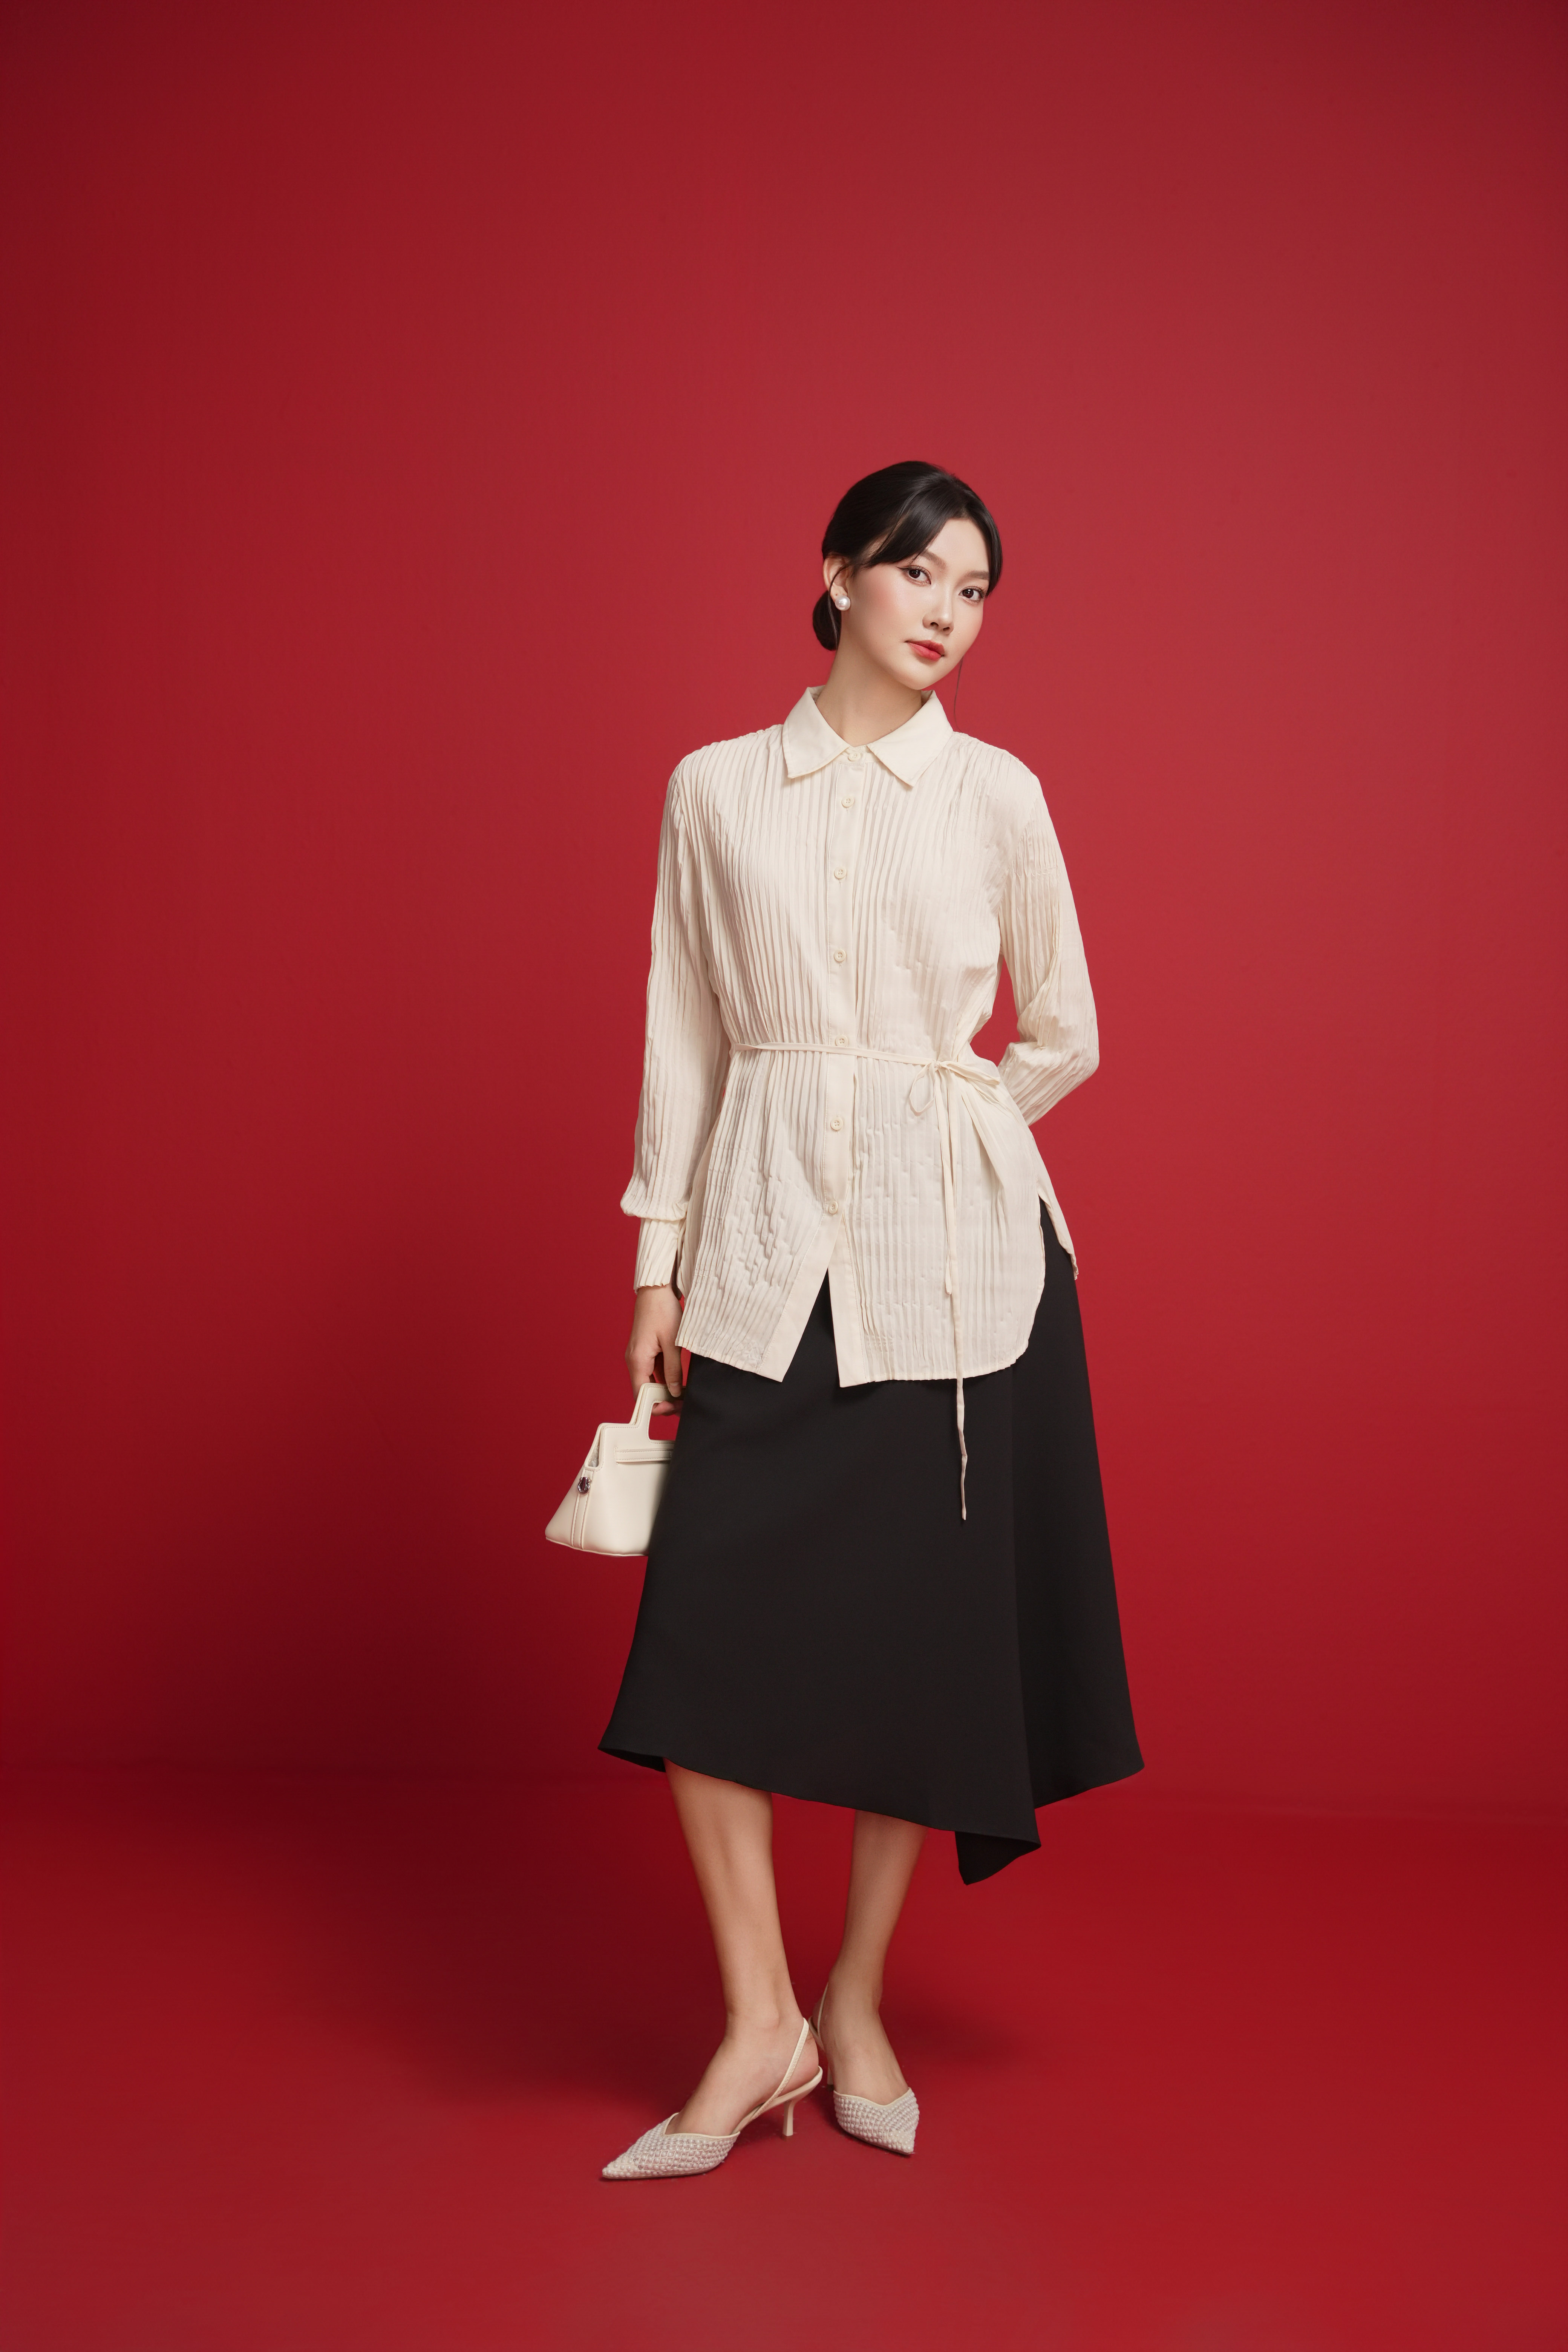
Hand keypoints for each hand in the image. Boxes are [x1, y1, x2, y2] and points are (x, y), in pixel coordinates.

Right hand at [626, 1283, 682, 1399]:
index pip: (641, 1394)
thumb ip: (674, 1370)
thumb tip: (675, 1391)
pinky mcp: (644, 1351)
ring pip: (649, 1381)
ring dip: (664, 1389)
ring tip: (683, 1394)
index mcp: (638, 1360)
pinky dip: (664, 1377)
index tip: (672, 1409)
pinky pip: (652, 1370)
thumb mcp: (673, 1343)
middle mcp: (634, 1360)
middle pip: (644, 1390)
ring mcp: (638, 1355)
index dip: (655, 1405)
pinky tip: (678, 1379)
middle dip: (661, 1399)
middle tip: (681, 1403)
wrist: (655, 1290)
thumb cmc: (663, 1311)